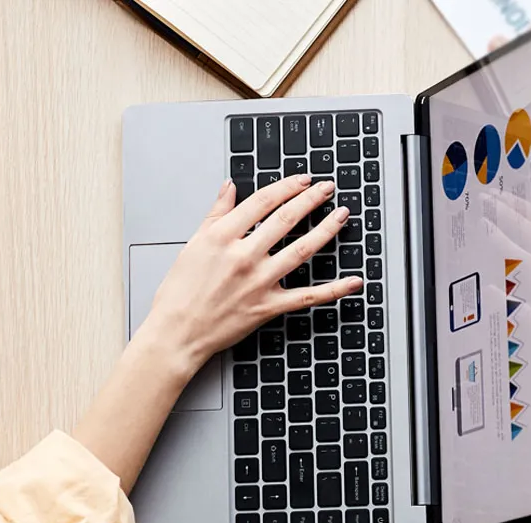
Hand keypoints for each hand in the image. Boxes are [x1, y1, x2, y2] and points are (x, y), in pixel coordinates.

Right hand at [137, 174, 361, 374]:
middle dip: (311, 199)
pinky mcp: (268, 306)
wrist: (176, 332)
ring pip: (302, 250)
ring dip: (327, 230)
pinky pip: (308, 296)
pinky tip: (354, 280)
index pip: (262, 202)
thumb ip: (215, 214)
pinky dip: (334, 289)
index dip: (287, 187)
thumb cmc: (178, 292)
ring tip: (341, 215)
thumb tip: (229, 188)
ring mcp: (259, 282)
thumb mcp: (192, 244)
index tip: (302, 180)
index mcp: (222, 237)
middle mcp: (243, 256)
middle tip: (327, 189)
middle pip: (286, 219)